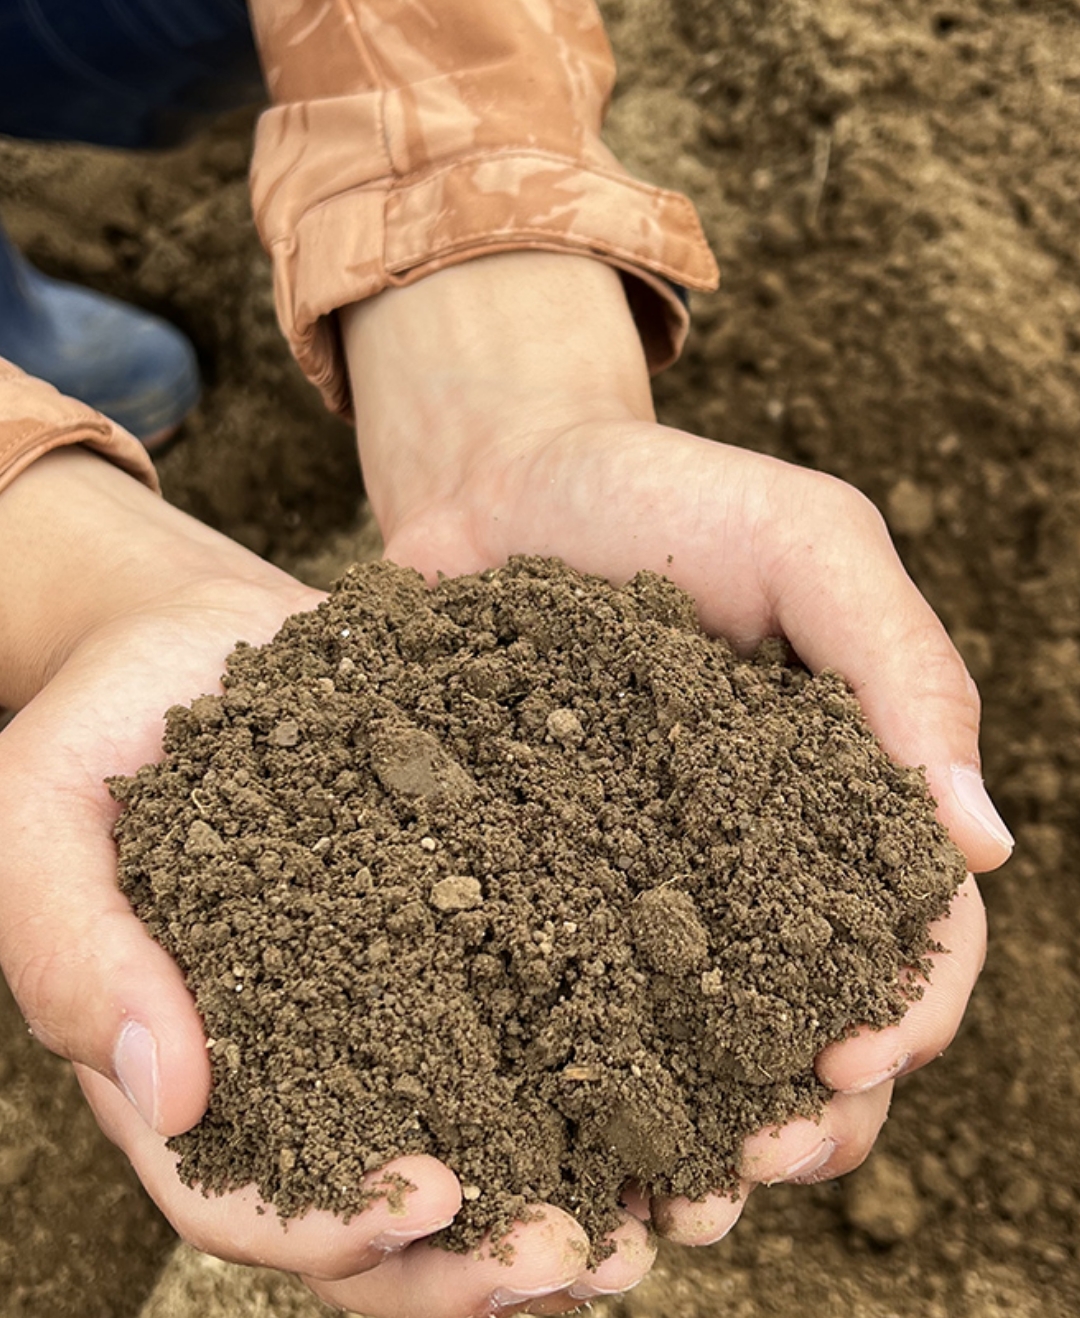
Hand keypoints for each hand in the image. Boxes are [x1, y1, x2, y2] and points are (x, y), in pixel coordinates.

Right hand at [0, 451, 653, 1315]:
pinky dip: (606, 1057)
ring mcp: (391, 999)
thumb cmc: (108, 723)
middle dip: (483, 1255)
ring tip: (669, 1203)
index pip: (250, 1199)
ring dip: (573, 1185)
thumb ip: (74, 949)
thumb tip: (173, 1096)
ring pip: (481, 1136)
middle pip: (385, 1211)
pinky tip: (686, 1070)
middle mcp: (302, 1057)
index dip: (333, 1227)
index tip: (436, 1199)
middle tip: (586, 1256)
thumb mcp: (43, 816)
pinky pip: (535, 1007)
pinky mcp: (464, 924)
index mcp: (191, 1066)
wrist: (206, 635)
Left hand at [325, 251, 1007, 1312]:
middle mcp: (751, 854)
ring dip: (707, 1126)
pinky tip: (558, 1138)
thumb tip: (982, 844)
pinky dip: (582, 1075)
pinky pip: (570, 992)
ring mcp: (641, 875)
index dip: (906, 1007)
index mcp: (843, 791)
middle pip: (814, 1014)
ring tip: (675, 1190)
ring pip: (702, 1038)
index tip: (854, 1065)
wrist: (500, 481)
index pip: (912, 928)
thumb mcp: (807, 543)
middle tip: (756, 1159)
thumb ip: (903, 671)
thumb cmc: (667, 499)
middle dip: (810, 1108)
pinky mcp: (536, 876)